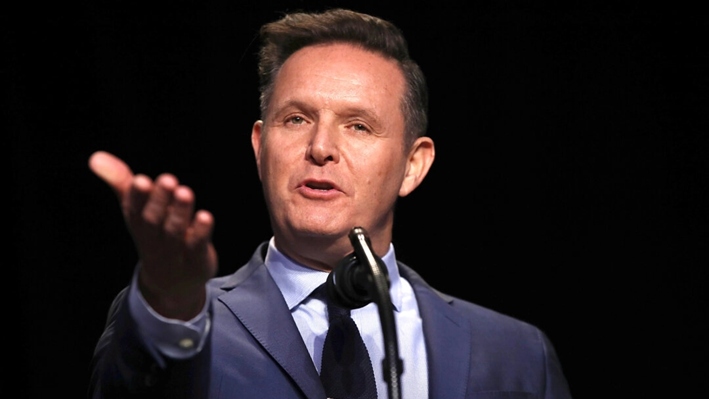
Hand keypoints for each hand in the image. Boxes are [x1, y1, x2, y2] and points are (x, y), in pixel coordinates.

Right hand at [89, 151, 217, 319]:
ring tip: (185, 192)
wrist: (172, 285)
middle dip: (159, 201)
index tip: (140, 180)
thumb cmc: (154, 236)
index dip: (137, 197)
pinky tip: (206, 216)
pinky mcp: (197, 261)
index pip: (134, 211)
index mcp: (137, 225)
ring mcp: (175, 253)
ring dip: (180, 213)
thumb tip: (95, 157)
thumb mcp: (137, 210)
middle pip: (153, 222)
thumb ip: (121, 183)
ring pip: (175, 233)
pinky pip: (197, 247)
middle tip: (168, 179)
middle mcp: (153, 240)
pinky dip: (201, 233)